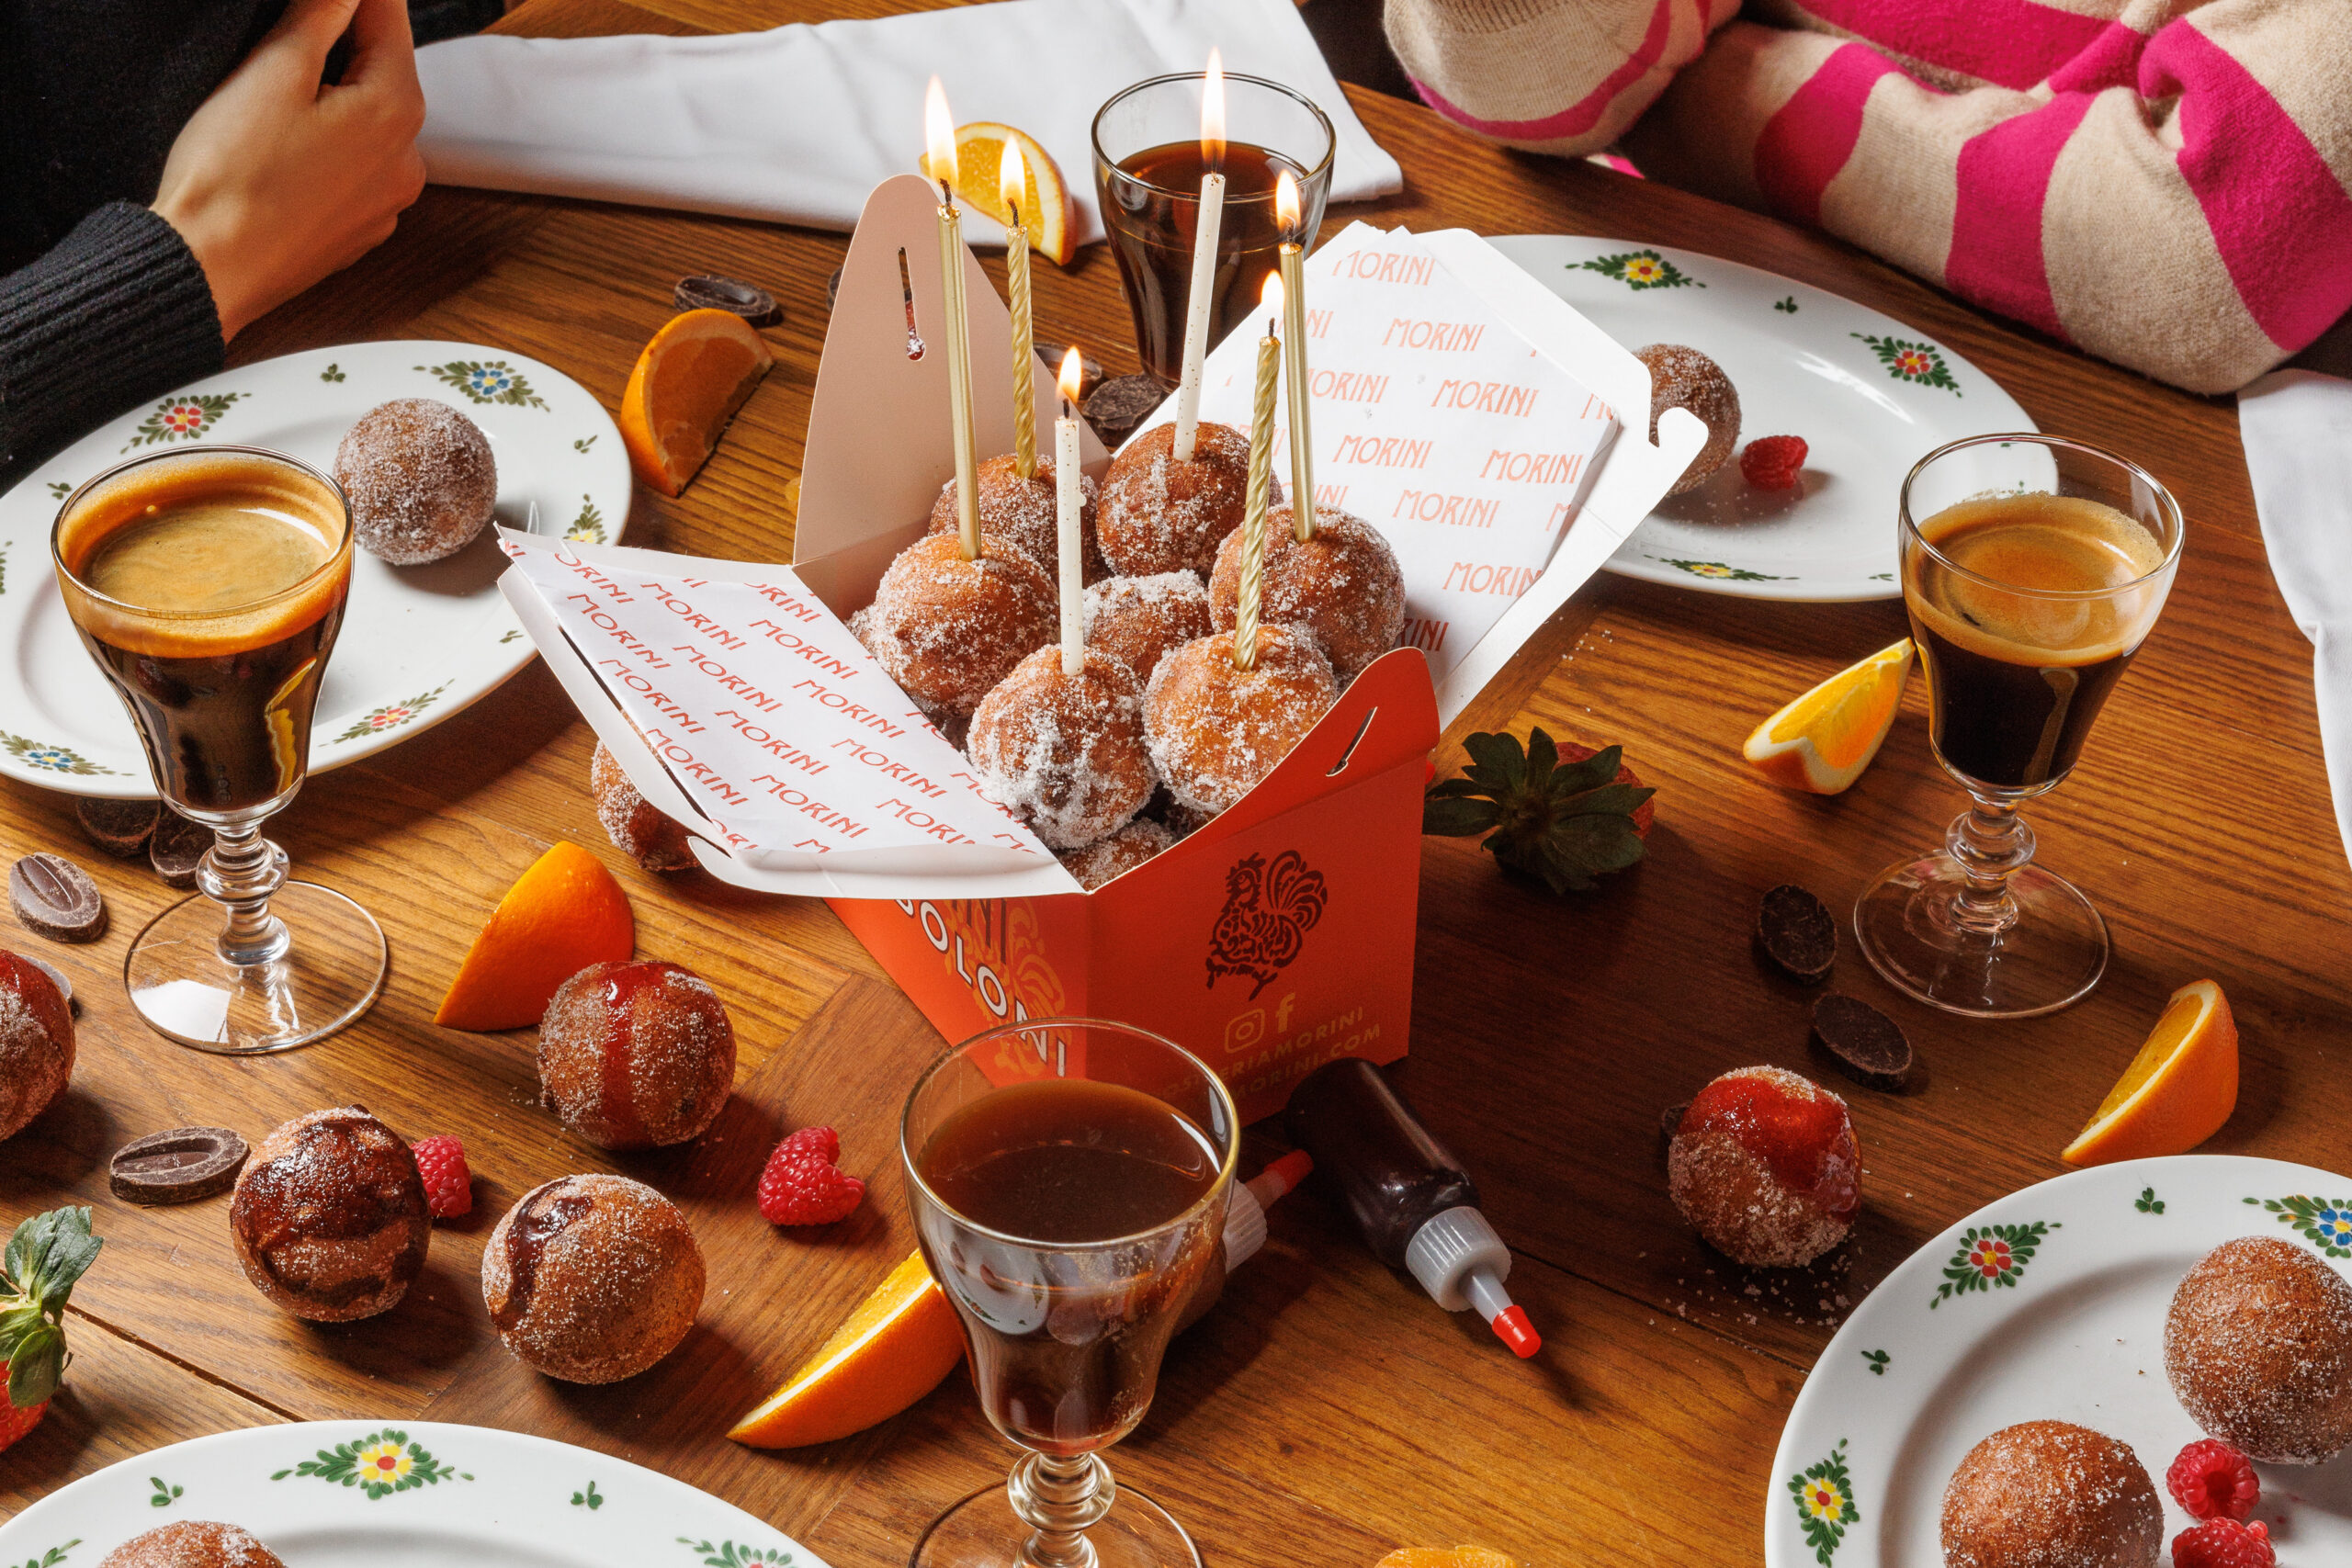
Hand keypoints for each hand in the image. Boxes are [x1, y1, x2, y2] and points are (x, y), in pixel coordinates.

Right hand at [152, 0, 427, 339]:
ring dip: (335, 94)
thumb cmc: (234, 175)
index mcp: (395, 112)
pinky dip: (328, 144)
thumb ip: (320, 15)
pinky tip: (283, 144)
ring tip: (280, 87)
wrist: (208, 271)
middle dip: (344, 40)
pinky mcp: (356, 229)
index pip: (389, 19)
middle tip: (293, 22)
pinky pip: (351, 168)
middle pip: (382, 72)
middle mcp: (406, 161)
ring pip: (367, 123)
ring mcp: (385, 203)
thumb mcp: (272, 71)